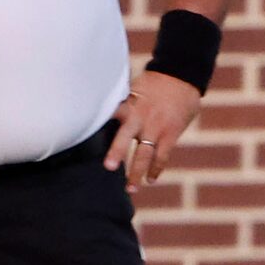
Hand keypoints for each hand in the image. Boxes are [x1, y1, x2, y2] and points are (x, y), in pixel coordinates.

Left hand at [106, 70, 200, 189]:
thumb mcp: (133, 88)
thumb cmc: (154, 83)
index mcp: (127, 104)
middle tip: (109, 167)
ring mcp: (156, 127)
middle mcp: (139, 117)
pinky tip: (150, 179)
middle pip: (125, 137)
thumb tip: (102, 114)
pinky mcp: (170, 134)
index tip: (83, 134)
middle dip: (117, 152)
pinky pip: (162, 156)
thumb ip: (121, 104)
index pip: (108, 116)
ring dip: (137, 173)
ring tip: (131, 189)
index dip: (96, 124)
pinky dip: (156, 169)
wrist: (181, 75)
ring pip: (144, 154)